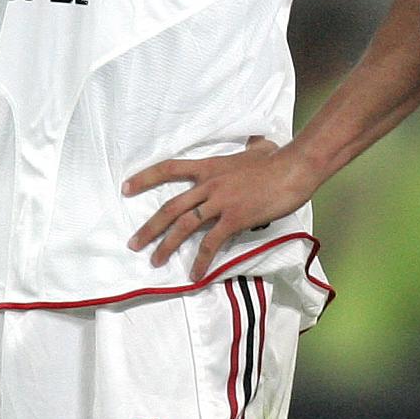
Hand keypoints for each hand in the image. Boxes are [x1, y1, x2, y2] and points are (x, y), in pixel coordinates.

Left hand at [124, 137, 314, 277]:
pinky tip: (194, 274)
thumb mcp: (257, 149)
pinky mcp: (234, 218)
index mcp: (209, 166)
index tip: (126, 188)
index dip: (145, 178)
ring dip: (166, 246)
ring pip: (184, 226)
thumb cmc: (278, 159)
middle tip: (134, 243)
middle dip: (149, 227)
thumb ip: (250, 149)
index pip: (169, 169)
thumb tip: (257, 143)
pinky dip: (200, 261)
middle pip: (170, 207)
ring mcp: (220, 202)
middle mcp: (209, 184)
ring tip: (155, 262)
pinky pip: (211, 243)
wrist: (293, 168)